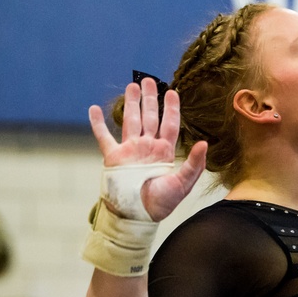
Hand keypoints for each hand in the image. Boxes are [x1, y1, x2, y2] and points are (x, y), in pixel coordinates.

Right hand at [89, 78, 207, 221]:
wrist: (138, 216)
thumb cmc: (161, 204)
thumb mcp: (183, 184)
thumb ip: (194, 164)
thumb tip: (203, 143)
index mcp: (164, 152)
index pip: (169, 124)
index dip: (171, 108)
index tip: (173, 92)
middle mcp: (147, 147)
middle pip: (149, 116)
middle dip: (150, 99)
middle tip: (148, 80)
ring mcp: (130, 150)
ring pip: (130, 120)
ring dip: (130, 103)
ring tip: (131, 86)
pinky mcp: (113, 157)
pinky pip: (103, 137)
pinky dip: (98, 124)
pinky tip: (94, 109)